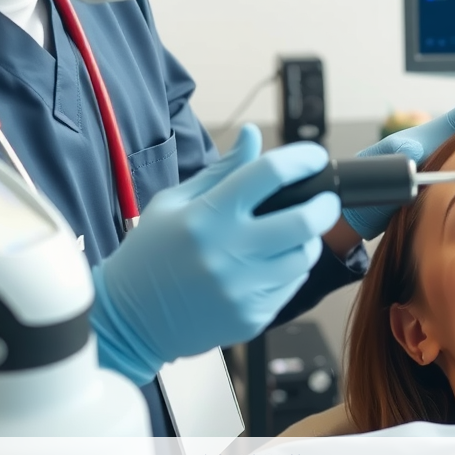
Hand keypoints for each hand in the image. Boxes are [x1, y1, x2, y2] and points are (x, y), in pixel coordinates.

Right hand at [90, 125, 339, 383]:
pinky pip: (291, 285)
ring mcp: (241, 288)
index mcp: (207, 215)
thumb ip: (222, 170)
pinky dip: (291, 269)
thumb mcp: (174, 202)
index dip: (302, 158)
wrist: (130, 320)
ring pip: (304, 256)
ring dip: (309, 239)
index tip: (315, 156)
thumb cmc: (150, 254)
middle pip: (303, 220)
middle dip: (325, 204)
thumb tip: (253, 134)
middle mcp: (227, 252)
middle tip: (325, 198)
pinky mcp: (251, 317)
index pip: (269, 173)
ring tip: (296, 232)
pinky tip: (272, 262)